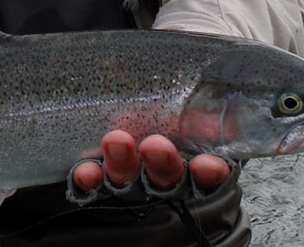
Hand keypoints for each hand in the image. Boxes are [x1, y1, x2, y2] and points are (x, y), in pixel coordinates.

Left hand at [72, 130, 229, 193]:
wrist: (117, 138)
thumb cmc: (163, 126)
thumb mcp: (187, 119)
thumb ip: (199, 118)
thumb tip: (217, 115)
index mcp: (190, 166)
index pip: (207, 175)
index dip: (209, 173)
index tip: (207, 164)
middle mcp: (161, 180)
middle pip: (166, 179)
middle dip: (161, 162)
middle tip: (154, 145)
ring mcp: (129, 185)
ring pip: (128, 181)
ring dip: (123, 163)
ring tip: (115, 141)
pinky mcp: (99, 187)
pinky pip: (93, 188)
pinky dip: (89, 180)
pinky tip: (86, 171)